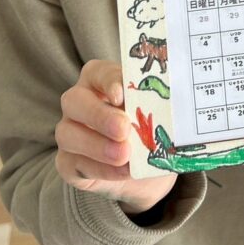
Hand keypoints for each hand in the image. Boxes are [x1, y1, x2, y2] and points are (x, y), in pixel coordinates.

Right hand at [55, 60, 176, 213]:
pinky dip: (100, 169)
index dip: (109, 81)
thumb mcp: (156, 114)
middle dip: (99, 115)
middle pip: (74, 101)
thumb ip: (158, 107)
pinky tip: (122, 172)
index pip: (98, 73)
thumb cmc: (146, 128)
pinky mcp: (67, 162)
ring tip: (124, 155)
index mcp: (99, 80)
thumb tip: (176, 104)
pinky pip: (74, 164)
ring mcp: (68, 131)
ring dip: (97, 146)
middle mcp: (78, 102)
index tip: (122, 95)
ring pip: (68, 134)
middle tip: (123, 129)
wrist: (140, 167)